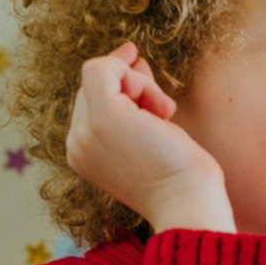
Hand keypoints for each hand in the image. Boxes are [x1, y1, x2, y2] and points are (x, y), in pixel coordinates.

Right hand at [66, 42, 234, 232]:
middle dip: (132, 84)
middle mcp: (77, 145)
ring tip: (165, 115)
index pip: (92, 104)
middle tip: (163, 109)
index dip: (120, 89)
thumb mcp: (153, 138)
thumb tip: (133, 58)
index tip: (147, 86)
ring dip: (140, 84)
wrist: (188, 205)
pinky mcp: (103, 117)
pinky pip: (103, 69)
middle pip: (94, 87)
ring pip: (99, 74)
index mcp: (85, 156)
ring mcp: (85, 132)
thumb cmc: (182, 180)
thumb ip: (138, 107)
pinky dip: (136, 77)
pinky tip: (160, 109)